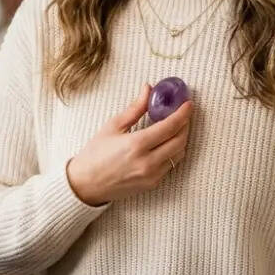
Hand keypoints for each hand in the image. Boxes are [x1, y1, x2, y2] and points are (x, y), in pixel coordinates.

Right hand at [66, 84, 191, 206]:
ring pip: (178, 154)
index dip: (183, 113)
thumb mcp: (113, 126)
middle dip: (185, 125)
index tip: (188, 104)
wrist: (86, 184)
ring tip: (174, 128)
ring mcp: (152, 175)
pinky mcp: (152, 184)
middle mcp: (148, 162)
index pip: (170, 126)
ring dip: (180, 139)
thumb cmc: (95, 154)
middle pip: (180, 140)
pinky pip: (170, 165)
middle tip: (183, 114)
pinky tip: (164, 144)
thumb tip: (148, 89)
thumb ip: (135, 108)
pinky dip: (171, 152)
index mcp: (136, 144)